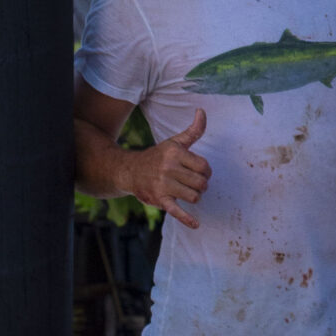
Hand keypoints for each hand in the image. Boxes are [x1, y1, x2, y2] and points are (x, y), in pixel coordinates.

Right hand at [130, 111, 209, 228]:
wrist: (130, 171)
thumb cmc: (158, 156)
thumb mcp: (175, 142)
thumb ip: (193, 130)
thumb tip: (202, 111)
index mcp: (175, 153)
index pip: (204, 166)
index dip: (206, 171)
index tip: (199, 172)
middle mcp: (169, 168)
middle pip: (201, 183)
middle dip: (201, 185)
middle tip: (193, 182)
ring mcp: (163, 184)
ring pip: (194, 196)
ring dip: (194, 196)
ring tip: (187, 192)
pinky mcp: (159, 199)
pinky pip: (176, 211)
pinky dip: (186, 219)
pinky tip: (196, 224)